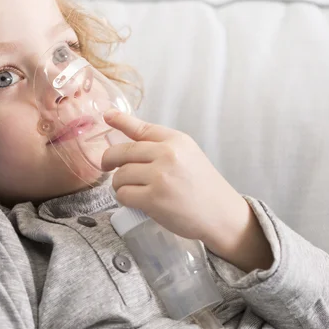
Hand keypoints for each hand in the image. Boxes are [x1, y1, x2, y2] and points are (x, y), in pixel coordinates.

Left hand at [101, 110, 272, 271]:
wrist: (221, 214)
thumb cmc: (203, 186)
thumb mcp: (188, 155)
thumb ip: (162, 146)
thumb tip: (129, 138)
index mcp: (176, 140)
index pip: (141, 128)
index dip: (120, 120)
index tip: (107, 115)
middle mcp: (167, 154)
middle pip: (122, 152)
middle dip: (109, 161)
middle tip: (107, 167)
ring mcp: (160, 176)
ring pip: (119, 176)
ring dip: (119, 184)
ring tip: (132, 190)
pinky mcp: (153, 199)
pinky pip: (123, 195)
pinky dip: (124, 199)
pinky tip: (135, 201)